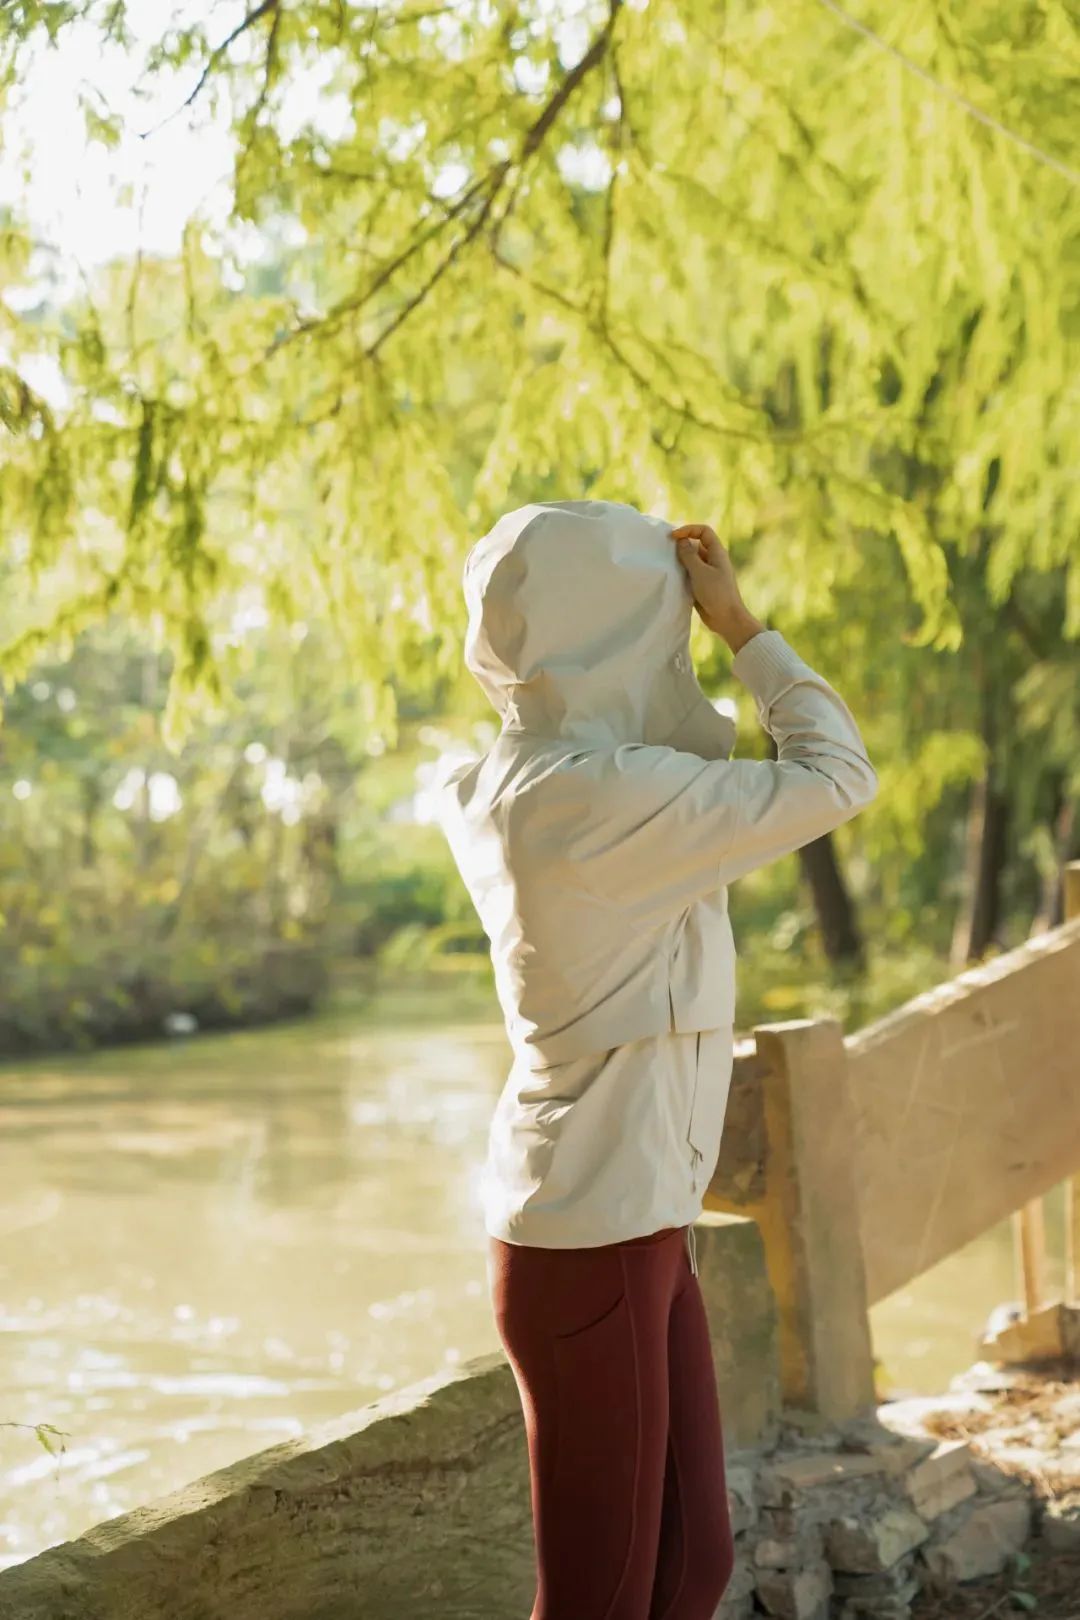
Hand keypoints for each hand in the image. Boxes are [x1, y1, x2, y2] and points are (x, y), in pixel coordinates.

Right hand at [668, 524, 763, 652]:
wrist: (727, 619)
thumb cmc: (716, 593)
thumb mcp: (700, 572)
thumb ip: (688, 555)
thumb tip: (681, 541)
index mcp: (717, 552)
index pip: (703, 531)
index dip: (688, 530)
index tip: (673, 537)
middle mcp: (713, 560)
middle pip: (696, 544)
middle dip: (681, 545)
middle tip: (666, 551)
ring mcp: (708, 573)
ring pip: (691, 560)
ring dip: (680, 560)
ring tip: (668, 565)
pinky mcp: (702, 585)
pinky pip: (690, 574)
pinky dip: (681, 573)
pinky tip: (672, 578)